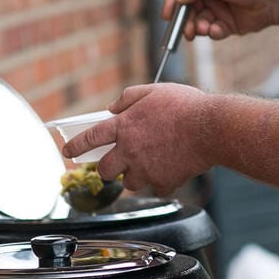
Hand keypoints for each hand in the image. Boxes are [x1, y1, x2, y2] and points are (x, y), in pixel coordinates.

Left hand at [62, 84, 214, 195]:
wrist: (211, 128)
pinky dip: (161, 182)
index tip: (68, 151)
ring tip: (151, 163)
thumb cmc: (186, 106)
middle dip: (107, 168)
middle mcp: (130, 149)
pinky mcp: (163, 181)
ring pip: (130, 182)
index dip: (76, 145)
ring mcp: (145, 168)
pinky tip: (171, 170)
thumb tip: (113, 106)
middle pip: (105, 169)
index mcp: (125, 126)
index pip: (90, 137)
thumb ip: (129, 98)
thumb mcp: (154, 90)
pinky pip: (157, 188)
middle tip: (115, 164)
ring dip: (136, 176)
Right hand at [162, 0, 278, 40]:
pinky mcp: (228, 24)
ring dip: (199, 27)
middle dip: (186, 20)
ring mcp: (219, 8)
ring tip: (206, 29)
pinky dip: (214, 32)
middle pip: (188, 9)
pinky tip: (220, 30)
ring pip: (199, 22)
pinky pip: (213, 31)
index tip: (167, 15)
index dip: (173, 1)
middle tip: (187, 31)